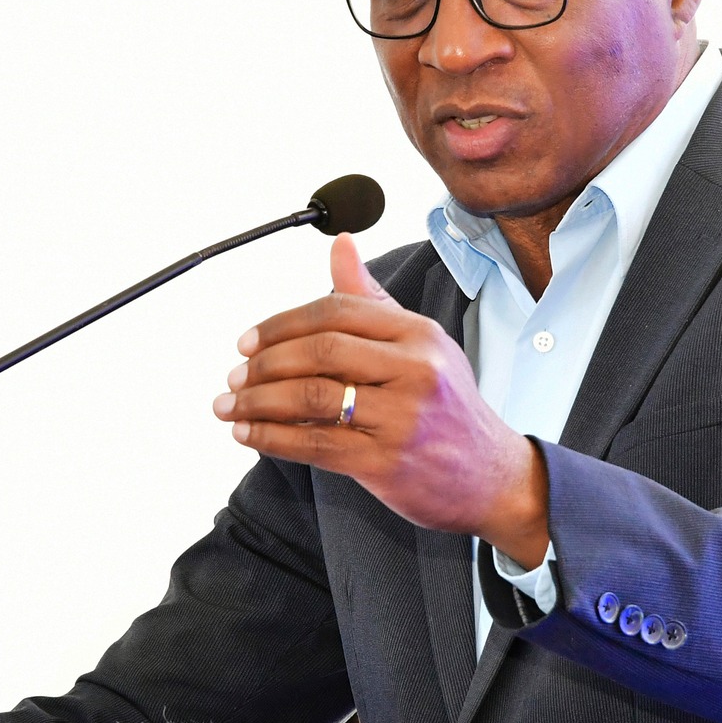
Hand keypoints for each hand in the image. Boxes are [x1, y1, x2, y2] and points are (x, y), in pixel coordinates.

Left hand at [213, 234, 548, 565]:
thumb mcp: (420, 345)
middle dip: (265, 362)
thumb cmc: (447, 407)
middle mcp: (415, 369)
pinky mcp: (387, 461)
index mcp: (419, 333)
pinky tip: (247, 433)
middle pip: (320, 350)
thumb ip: (371, 298)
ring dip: (257, 400)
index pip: (337, 310)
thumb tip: (338, 243)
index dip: (282, 324)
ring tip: (228, 404)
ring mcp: (402, 417)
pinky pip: (314, 443)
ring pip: (311, 397)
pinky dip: (271, 437)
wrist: (492, 478)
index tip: (247, 341)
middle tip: (234, 374)